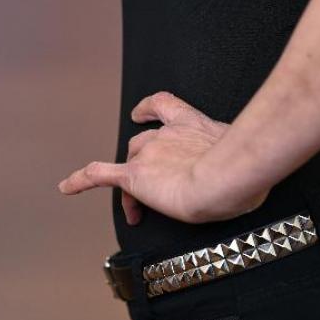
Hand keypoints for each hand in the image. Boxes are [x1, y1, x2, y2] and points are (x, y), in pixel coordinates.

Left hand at [56, 91, 271, 223]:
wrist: (226, 176)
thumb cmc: (244, 168)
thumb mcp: (245, 155)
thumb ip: (239, 159)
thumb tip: (253, 175)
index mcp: (193, 124)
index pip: (164, 107)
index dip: (149, 109)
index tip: (140, 113)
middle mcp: (167, 134)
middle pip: (142, 142)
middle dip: (142, 163)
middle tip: (153, 191)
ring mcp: (149, 154)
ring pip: (129, 164)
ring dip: (131, 187)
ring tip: (138, 212)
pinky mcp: (136, 177)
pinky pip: (101, 175)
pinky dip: (81, 179)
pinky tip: (66, 186)